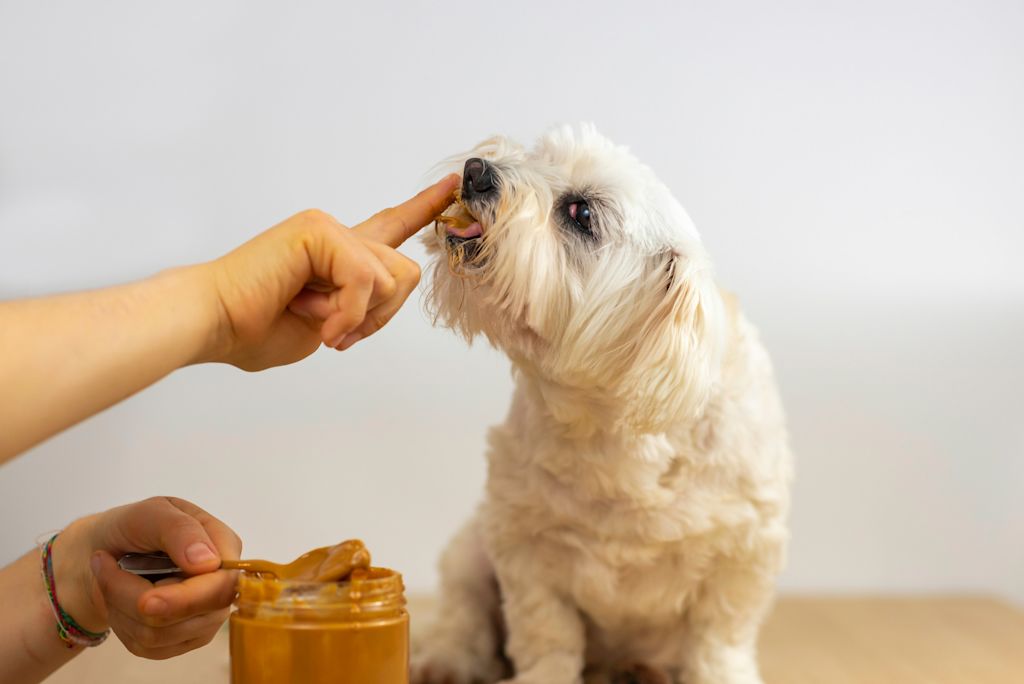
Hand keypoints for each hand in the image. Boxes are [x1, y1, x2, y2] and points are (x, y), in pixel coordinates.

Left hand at [53, 497, 240, 658]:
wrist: (105, 549)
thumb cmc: (132, 526)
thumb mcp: (151, 513)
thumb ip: (181, 530)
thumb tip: (210, 564)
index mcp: (224, 548)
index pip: (223, 586)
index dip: (186, 599)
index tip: (145, 600)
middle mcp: (221, 586)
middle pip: (190, 617)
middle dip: (136, 598)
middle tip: (105, 566)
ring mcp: (204, 617)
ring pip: (161, 635)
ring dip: (121, 606)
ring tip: (109, 576)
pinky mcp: (181, 640)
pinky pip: (148, 648)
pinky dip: (121, 624)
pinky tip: (118, 599)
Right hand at [200, 174, 458, 370]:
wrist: (213, 323)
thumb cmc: (256, 328)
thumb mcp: (330, 325)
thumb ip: (364, 306)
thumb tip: (386, 290)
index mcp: (338, 256)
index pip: (391, 226)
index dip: (424, 207)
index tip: (453, 183)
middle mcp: (336, 234)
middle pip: (405, 273)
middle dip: (380, 316)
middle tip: (335, 333)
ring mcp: (327, 228)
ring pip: (391, 278)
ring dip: (358, 316)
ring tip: (313, 319)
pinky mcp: (319, 230)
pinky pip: (365, 279)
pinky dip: (347, 313)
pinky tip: (316, 321)